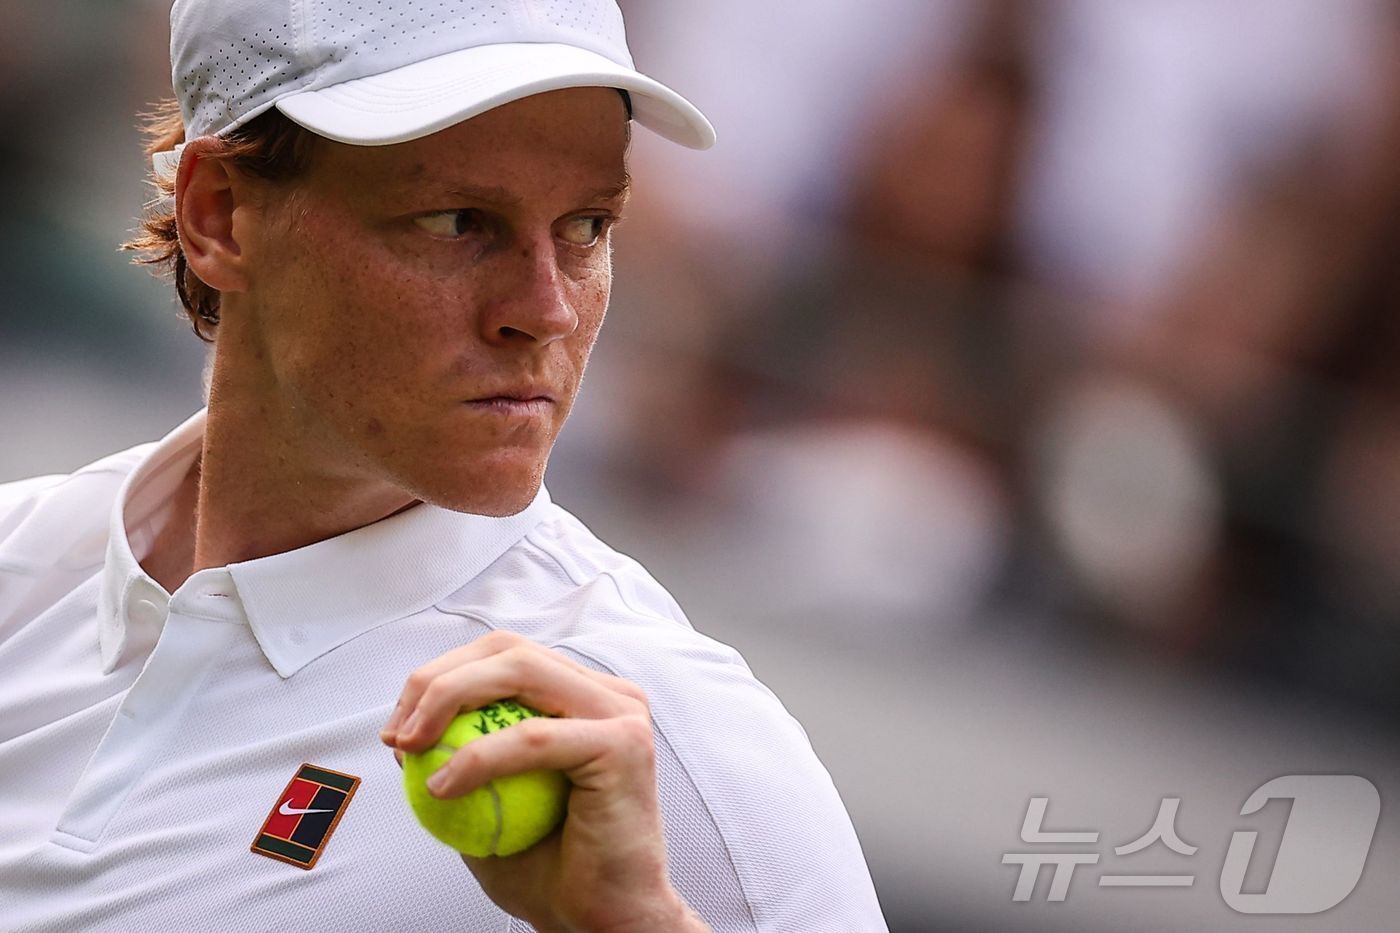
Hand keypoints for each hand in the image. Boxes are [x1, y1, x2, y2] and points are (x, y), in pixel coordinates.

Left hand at [380, 630, 708, 931]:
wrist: (599, 924)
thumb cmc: (548, 872)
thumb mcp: (487, 807)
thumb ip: (460, 759)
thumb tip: (406, 727)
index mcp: (582, 697)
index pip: (502, 657)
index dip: (441, 678)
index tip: (397, 730)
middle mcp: (607, 694)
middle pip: (507, 651)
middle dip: (437, 680)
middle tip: (398, 733)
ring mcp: (622, 712)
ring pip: (520, 673)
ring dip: (450, 700)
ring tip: (412, 747)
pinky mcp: (624, 743)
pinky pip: (533, 737)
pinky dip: (478, 756)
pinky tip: (441, 785)